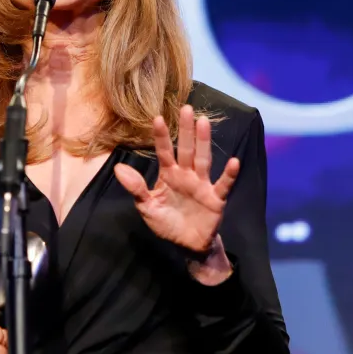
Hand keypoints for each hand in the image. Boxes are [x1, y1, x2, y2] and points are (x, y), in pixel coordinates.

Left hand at [114, 105, 239, 257]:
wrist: (187, 245)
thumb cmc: (167, 223)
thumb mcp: (147, 207)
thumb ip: (136, 188)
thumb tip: (119, 168)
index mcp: (169, 175)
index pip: (164, 152)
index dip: (161, 136)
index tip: (156, 118)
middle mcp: (186, 175)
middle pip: (186, 149)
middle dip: (185, 130)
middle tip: (186, 108)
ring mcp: (202, 184)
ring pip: (203, 160)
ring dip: (203, 142)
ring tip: (203, 122)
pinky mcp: (215, 198)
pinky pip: (223, 184)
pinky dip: (229, 174)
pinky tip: (234, 162)